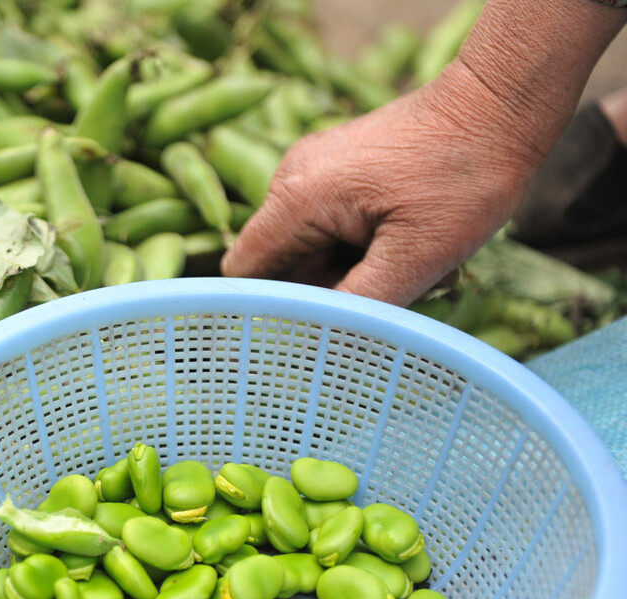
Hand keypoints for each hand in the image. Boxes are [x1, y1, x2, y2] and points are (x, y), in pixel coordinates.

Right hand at [220, 64, 547, 306]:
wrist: (497, 104)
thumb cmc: (464, 177)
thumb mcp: (416, 256)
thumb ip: (360, 307)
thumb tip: (321, 351)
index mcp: (297, 198)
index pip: (245, 272)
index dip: (270, 308)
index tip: (314, 329)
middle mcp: (290, 179)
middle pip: (277, 264)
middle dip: (321, 290)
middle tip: (384, 293)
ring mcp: (310, 170)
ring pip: (305, 249)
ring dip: (344, 271)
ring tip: (402, 262)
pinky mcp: (333, 169)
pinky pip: (325, 227)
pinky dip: (354, 248)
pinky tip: (399, 242)